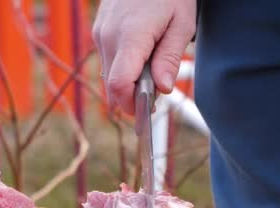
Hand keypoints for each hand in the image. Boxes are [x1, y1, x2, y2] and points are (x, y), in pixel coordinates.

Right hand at [92, 0, 195, 114]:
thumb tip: (162, 89)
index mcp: (130, 37)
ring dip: (126, 84)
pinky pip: (107, 61)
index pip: (120, 85)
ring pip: (107, 76)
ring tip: (151, 75)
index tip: (148, 113)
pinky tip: (139, 61)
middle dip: (131, 98)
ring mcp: (100, 34)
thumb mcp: (181, 23)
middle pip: (111, 86)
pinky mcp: (98, 32)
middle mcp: (108, 38)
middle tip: (155, 96)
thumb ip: (169, 58)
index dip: (132, 105)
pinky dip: (121, 69)